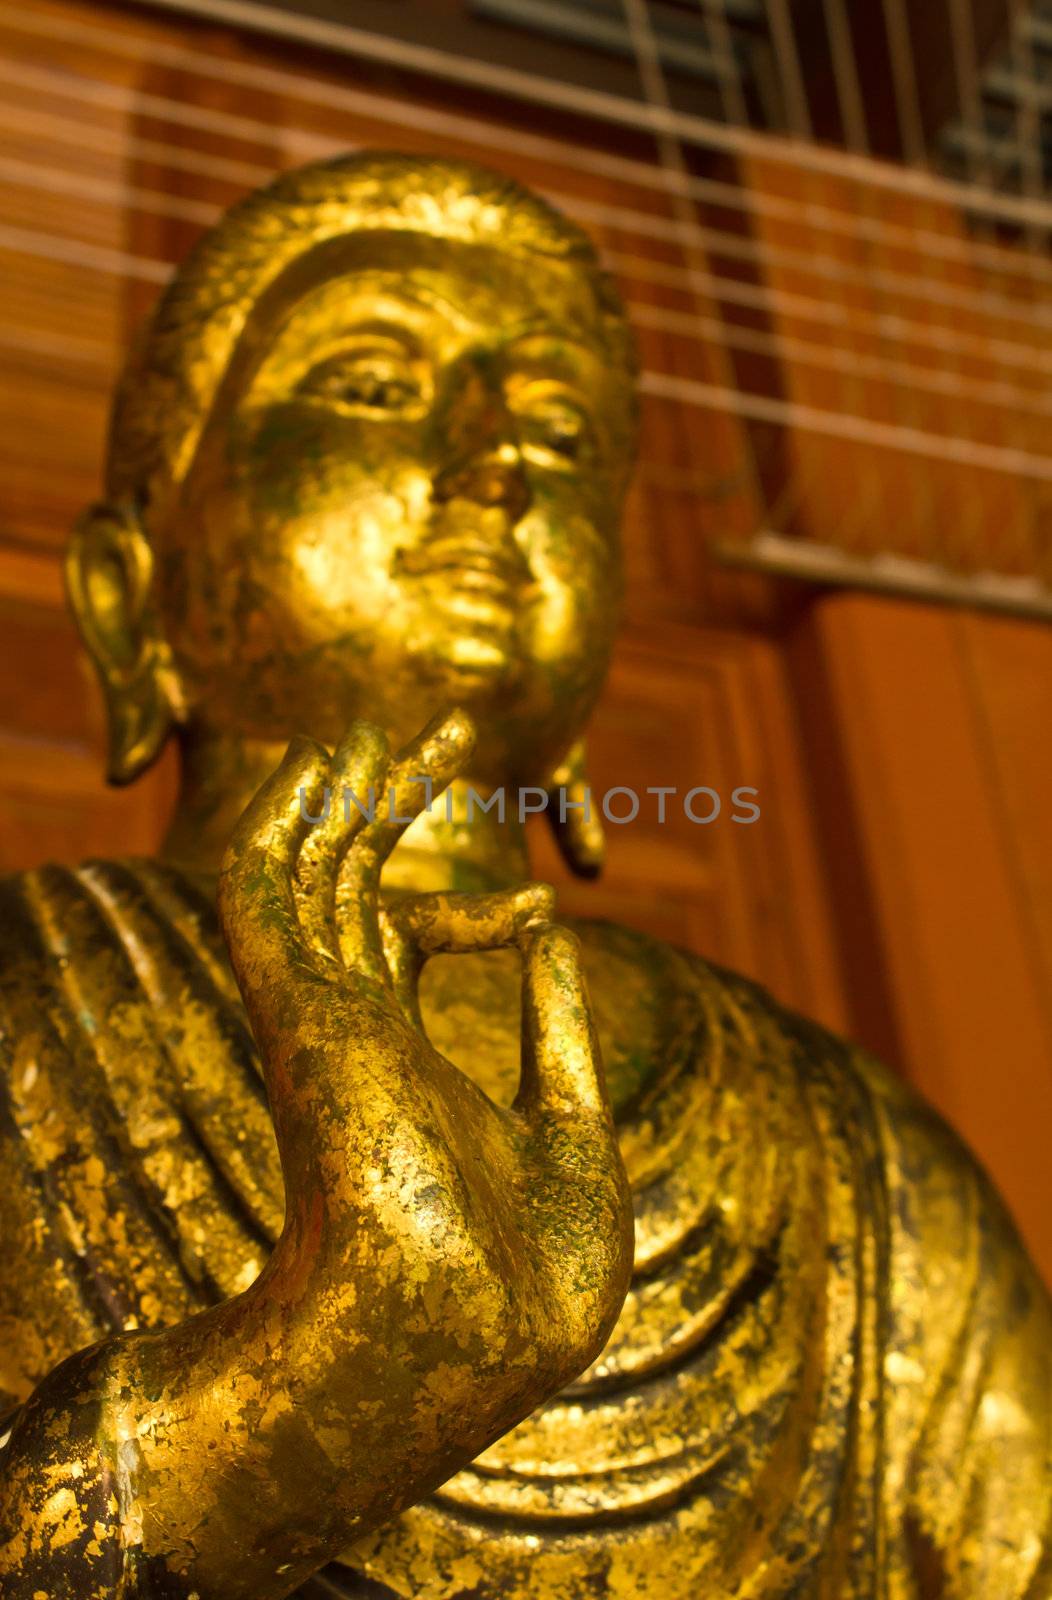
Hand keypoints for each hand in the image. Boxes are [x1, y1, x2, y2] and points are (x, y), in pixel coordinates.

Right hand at [217, 708, 633, 1493]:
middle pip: (347, 882)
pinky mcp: (300, 1010)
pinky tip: (328, 761)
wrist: (478, 1338)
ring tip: (378, 723)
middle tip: (442, 721)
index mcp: (403, 1057)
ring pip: (301, 873)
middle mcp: (350, 1027)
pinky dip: (289, 821)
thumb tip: (551, 936)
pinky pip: (265, 894)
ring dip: (334, 795)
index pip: (402, 942)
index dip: (462, 904)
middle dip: (389, 800)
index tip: (539, 899)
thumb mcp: (567, 1128)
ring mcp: (320, 1018)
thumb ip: (553, 1030)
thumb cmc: (524, 1271)